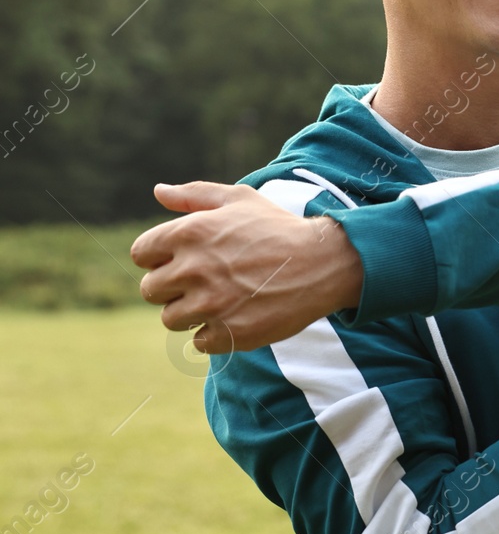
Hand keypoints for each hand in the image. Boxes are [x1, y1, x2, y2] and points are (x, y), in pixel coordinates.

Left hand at [130, 182, 363, 353]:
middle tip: (208, 281)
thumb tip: (158, 191)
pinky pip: (199, 342)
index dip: (161, 257)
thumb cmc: (279, 228)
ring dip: (192, 312)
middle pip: (151, 290)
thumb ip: (195, 195)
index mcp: (188, 233)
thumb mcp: (240, 200)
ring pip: (172, 319)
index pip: (141, 254)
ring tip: (225, 299)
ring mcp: (210, 304)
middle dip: (174, 287)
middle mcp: (192, 269)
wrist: (323, 263)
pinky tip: (239, 315)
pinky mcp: (228, 333)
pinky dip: (215, 333)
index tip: (186, 259)